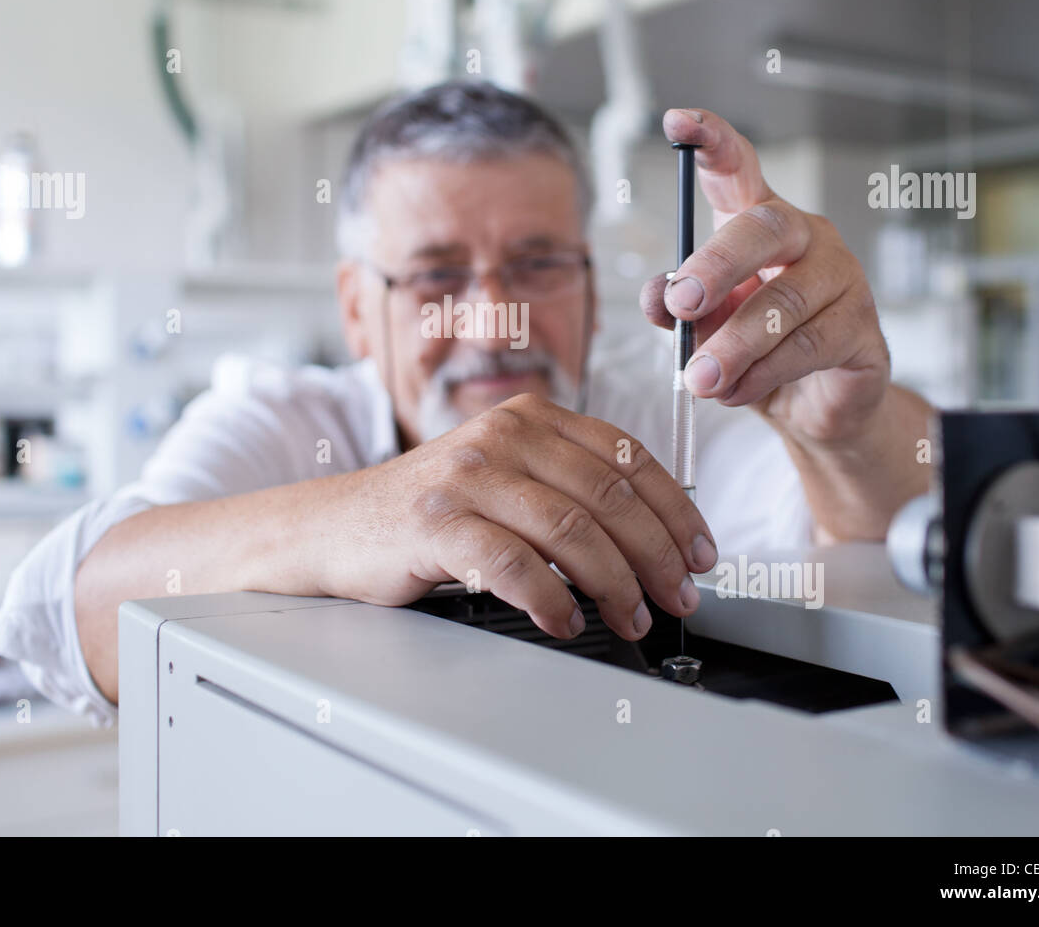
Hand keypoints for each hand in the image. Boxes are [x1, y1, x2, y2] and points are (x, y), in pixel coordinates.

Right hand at [321, 392, 717, 640]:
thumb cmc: (432, 510)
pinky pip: (512, 565)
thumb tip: (654, 538)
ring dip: (615, 586)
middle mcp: (502, 435)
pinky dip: (551, 599)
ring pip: (571, 531)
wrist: (337, 525)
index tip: (701, 554)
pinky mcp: (435, 522)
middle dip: (658, 556)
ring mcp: (467, 476)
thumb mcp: (506, 477)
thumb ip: (567, 487)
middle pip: (609, 497)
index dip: (677, 510)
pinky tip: (566, 621)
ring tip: (630, 618)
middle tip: (678, 598)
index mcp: (531, 418)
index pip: (628, 457)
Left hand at [641, 108, 889, 444]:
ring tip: (699, 378)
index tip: (675, 122)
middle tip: (682, 303)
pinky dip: (761, 374)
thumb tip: (656, 297)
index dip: (710, 141)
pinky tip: (734, 391)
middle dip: (715, 266)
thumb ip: (674, 307)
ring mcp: (842, 278)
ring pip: (783, 301)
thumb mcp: (702, 327)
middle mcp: (805, 237)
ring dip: (733, 344)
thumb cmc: (754, 349)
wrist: (809, 407)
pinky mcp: (862, 328)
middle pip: (763, 229)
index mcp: (759, 223)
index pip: (738, 168)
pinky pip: (806, 346)